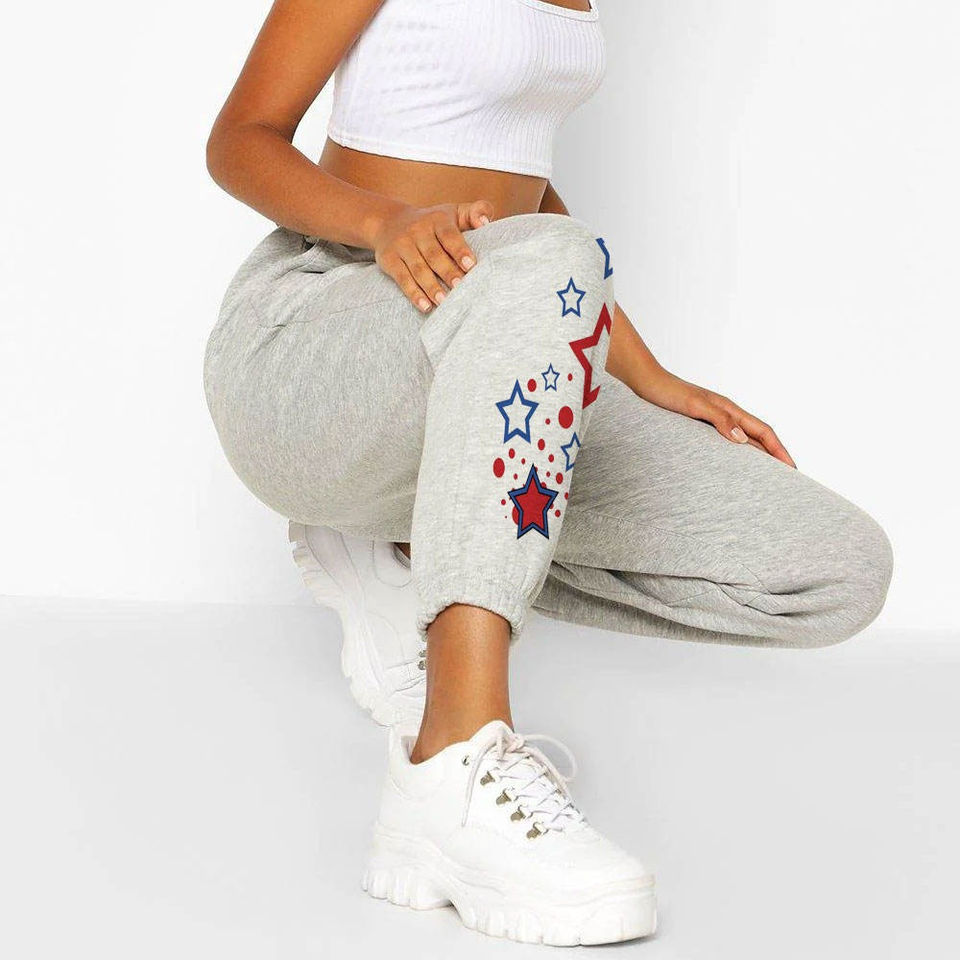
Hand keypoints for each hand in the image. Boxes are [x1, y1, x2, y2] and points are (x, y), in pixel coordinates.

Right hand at [372, 201, 493, 311]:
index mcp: (437, 219)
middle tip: (460, 288)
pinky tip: (425, 306)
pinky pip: (402, 278)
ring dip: (431, 287)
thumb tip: (486, 222)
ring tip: (444, 302)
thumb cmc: (433, 223)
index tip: (471, 266)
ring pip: (418, 269)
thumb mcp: (454, 212)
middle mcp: (418, 230)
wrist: (389, 222)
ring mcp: (402, 245)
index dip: (460, 250)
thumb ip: (476, 211)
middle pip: (434, 255)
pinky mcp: (389, 260)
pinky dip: (413, 293)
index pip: (449, 235)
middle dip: (448, 272)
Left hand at [639, 367, 795, 467]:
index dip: (779, 450)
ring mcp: (714, 421)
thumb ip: (719, 419)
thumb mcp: (695, 406)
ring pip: (744, 441)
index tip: (792, 468)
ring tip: (766, 477)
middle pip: (758, 438)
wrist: (645, 383)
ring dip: (757, 457)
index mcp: (730, 409)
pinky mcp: (700, 426)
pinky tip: (732, 467)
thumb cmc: (668, 393)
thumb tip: (742, 440)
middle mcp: (726, 415)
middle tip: (787, 479)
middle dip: (775, 456)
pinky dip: (736, 455)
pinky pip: (726, 443)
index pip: (763, 431)